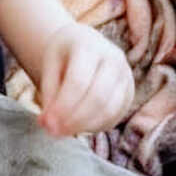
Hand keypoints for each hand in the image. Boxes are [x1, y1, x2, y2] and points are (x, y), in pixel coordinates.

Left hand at [37, 21, 133, 136]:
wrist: (85, 43)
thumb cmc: (63, 55)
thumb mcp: (49, 65)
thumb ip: (49, 91)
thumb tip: (47, 124)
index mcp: (89, 47)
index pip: (78, 81)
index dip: (62, 106)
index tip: (45, 123)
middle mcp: (113, 60)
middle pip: (98, 97)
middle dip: (74, 120)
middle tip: (53, 132)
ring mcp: (125, 76)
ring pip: (109, 110)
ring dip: (84, 126)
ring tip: (61, 131)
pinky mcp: (129, 93)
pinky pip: (115, 116)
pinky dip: (95, 126)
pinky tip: (77, 127)